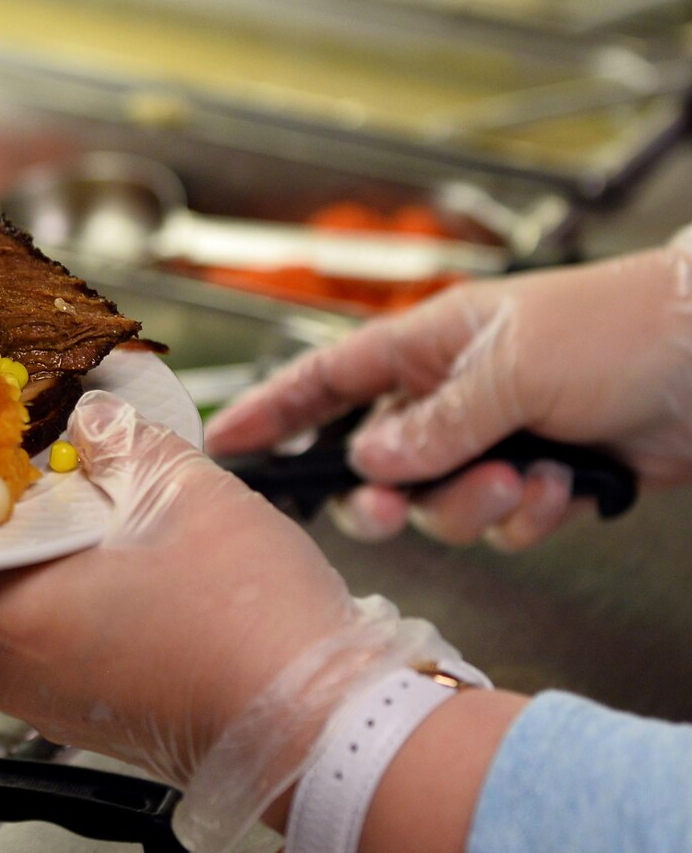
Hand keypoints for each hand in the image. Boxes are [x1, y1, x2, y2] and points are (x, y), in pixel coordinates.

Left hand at [0, 392, 461, 852]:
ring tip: (97, 522)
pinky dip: (76, 610)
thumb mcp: (184, 492)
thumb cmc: (247, 622)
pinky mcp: (96, 721)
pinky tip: (133, 576)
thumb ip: (122, 443)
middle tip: (28, 482)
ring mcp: (52, 704)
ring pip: (12, 620)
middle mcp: (10, 669)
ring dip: (39, 571)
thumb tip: (90, 419)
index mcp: (3, 613)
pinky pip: (59, 652)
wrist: (322, 731)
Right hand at [206, 234, 691, 549]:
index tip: (228, 444)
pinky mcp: (547, 479)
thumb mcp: (513, 371)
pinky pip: (505, 523)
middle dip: (390, 496)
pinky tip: (567, 488)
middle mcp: (457, 396)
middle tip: (394, 509)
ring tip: (526, 479)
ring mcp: (501, 439)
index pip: (328, 380)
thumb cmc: (622, 329)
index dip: (275, 412)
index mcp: (433, 346)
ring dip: (478, 505)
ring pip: (443, 504)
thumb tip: (370, 461)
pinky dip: (532, 517)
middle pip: (380, 465)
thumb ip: (435, 424)